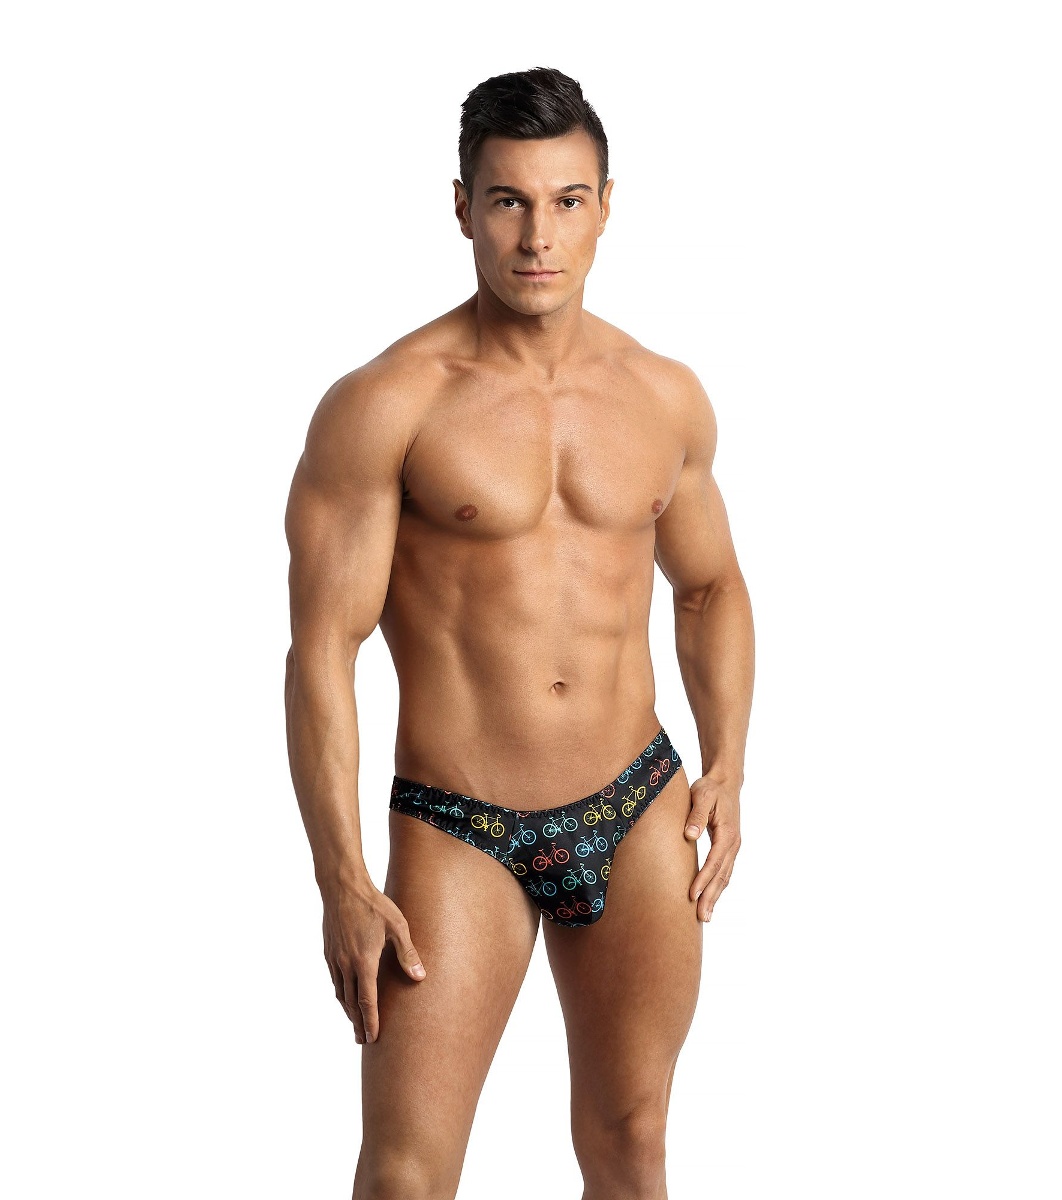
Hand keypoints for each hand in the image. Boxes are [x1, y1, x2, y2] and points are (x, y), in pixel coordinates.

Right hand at [321, 880, 426, 1043]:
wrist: (342, 887)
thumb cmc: (374, 904)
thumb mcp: (397, 926)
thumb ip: (407, 953)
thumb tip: (420, 976)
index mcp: (364, 962)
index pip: (367, 1001)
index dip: (371, 1022)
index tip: (372, 1038)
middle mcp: (346, 965)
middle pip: (351, 1004)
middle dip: (358, 1024)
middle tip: (363, 1040)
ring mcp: (335, 959)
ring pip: (340, 993)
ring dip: (348, 1011)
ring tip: (355, 1023)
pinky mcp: (329, 951)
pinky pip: (334, 980)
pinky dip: (341, 994)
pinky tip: (346, 996)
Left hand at [684, 773, 740, 922]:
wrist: (725, 783)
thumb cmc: (710, 789)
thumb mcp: (701, 796)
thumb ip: (696, 816)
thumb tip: (689, 835)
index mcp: (727, 833)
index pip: (714, 862)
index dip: (703, 880)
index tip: (692, 895)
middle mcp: (733, 844)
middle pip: (722, 876)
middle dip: (711, 897)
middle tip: (701, 917)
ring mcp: (733, 848)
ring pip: (724, 877)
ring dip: (715, 896)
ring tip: (705, 916)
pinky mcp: (728, 849)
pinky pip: (724, 872)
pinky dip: (717, 887)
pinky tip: (710, 899)